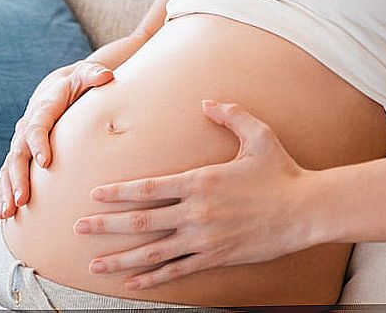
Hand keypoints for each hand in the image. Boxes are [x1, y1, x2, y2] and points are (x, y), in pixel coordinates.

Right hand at [0, 60, 114, 217]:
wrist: (56, 89)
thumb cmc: (76, 85)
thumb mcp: (84, 76)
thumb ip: (94, 75)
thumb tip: (106, 77)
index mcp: (42, 109)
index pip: (37, 126)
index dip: (39, 143)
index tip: (45, 162)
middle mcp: (26, 127)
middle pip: (18, 154)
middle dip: (19, 177)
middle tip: (23, 199)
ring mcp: (20, 143)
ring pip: (8, 168)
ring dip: (7, 191)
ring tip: (8, 213)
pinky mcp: (19, 156)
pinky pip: (6, 176)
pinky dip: (4, 193)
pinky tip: (5, 215)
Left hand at [72, 100, 318, 291]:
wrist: (306, 211)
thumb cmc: (282, 172)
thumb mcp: (258, 135)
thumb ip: (230, 115)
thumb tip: (207, 102)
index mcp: (200, 181)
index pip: (148, 188)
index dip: (118, 193)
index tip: (95, 195)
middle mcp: (196, 212)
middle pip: (141, 221)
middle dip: (106, 225)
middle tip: (78, 227)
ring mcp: (204, 239)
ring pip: (153, 252)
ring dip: (120, 259)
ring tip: (94, 266)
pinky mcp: (216, 258)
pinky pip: (177, 271)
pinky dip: (152, 278)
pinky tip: (133, 283)